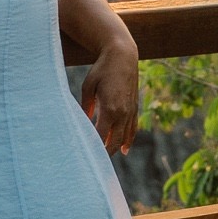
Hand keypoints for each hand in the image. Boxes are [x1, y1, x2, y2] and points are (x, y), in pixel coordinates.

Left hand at [81, 33, 138, 154]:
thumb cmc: (102, 69)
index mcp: (109, 109)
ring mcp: (130, 111)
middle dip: (104, 153)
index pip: (100, 136)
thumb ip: (85, 107)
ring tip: (106, 158)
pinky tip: (124, 149)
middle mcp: (122, 113)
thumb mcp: (88, 87)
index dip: (93, 147)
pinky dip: (128, 139)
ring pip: (124, 137)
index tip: (85, 154)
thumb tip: (83, 122)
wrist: (123, 56)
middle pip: (114, 141)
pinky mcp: (134, 107)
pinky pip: (133, 128)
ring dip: (115, 148)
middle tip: (94, 162)